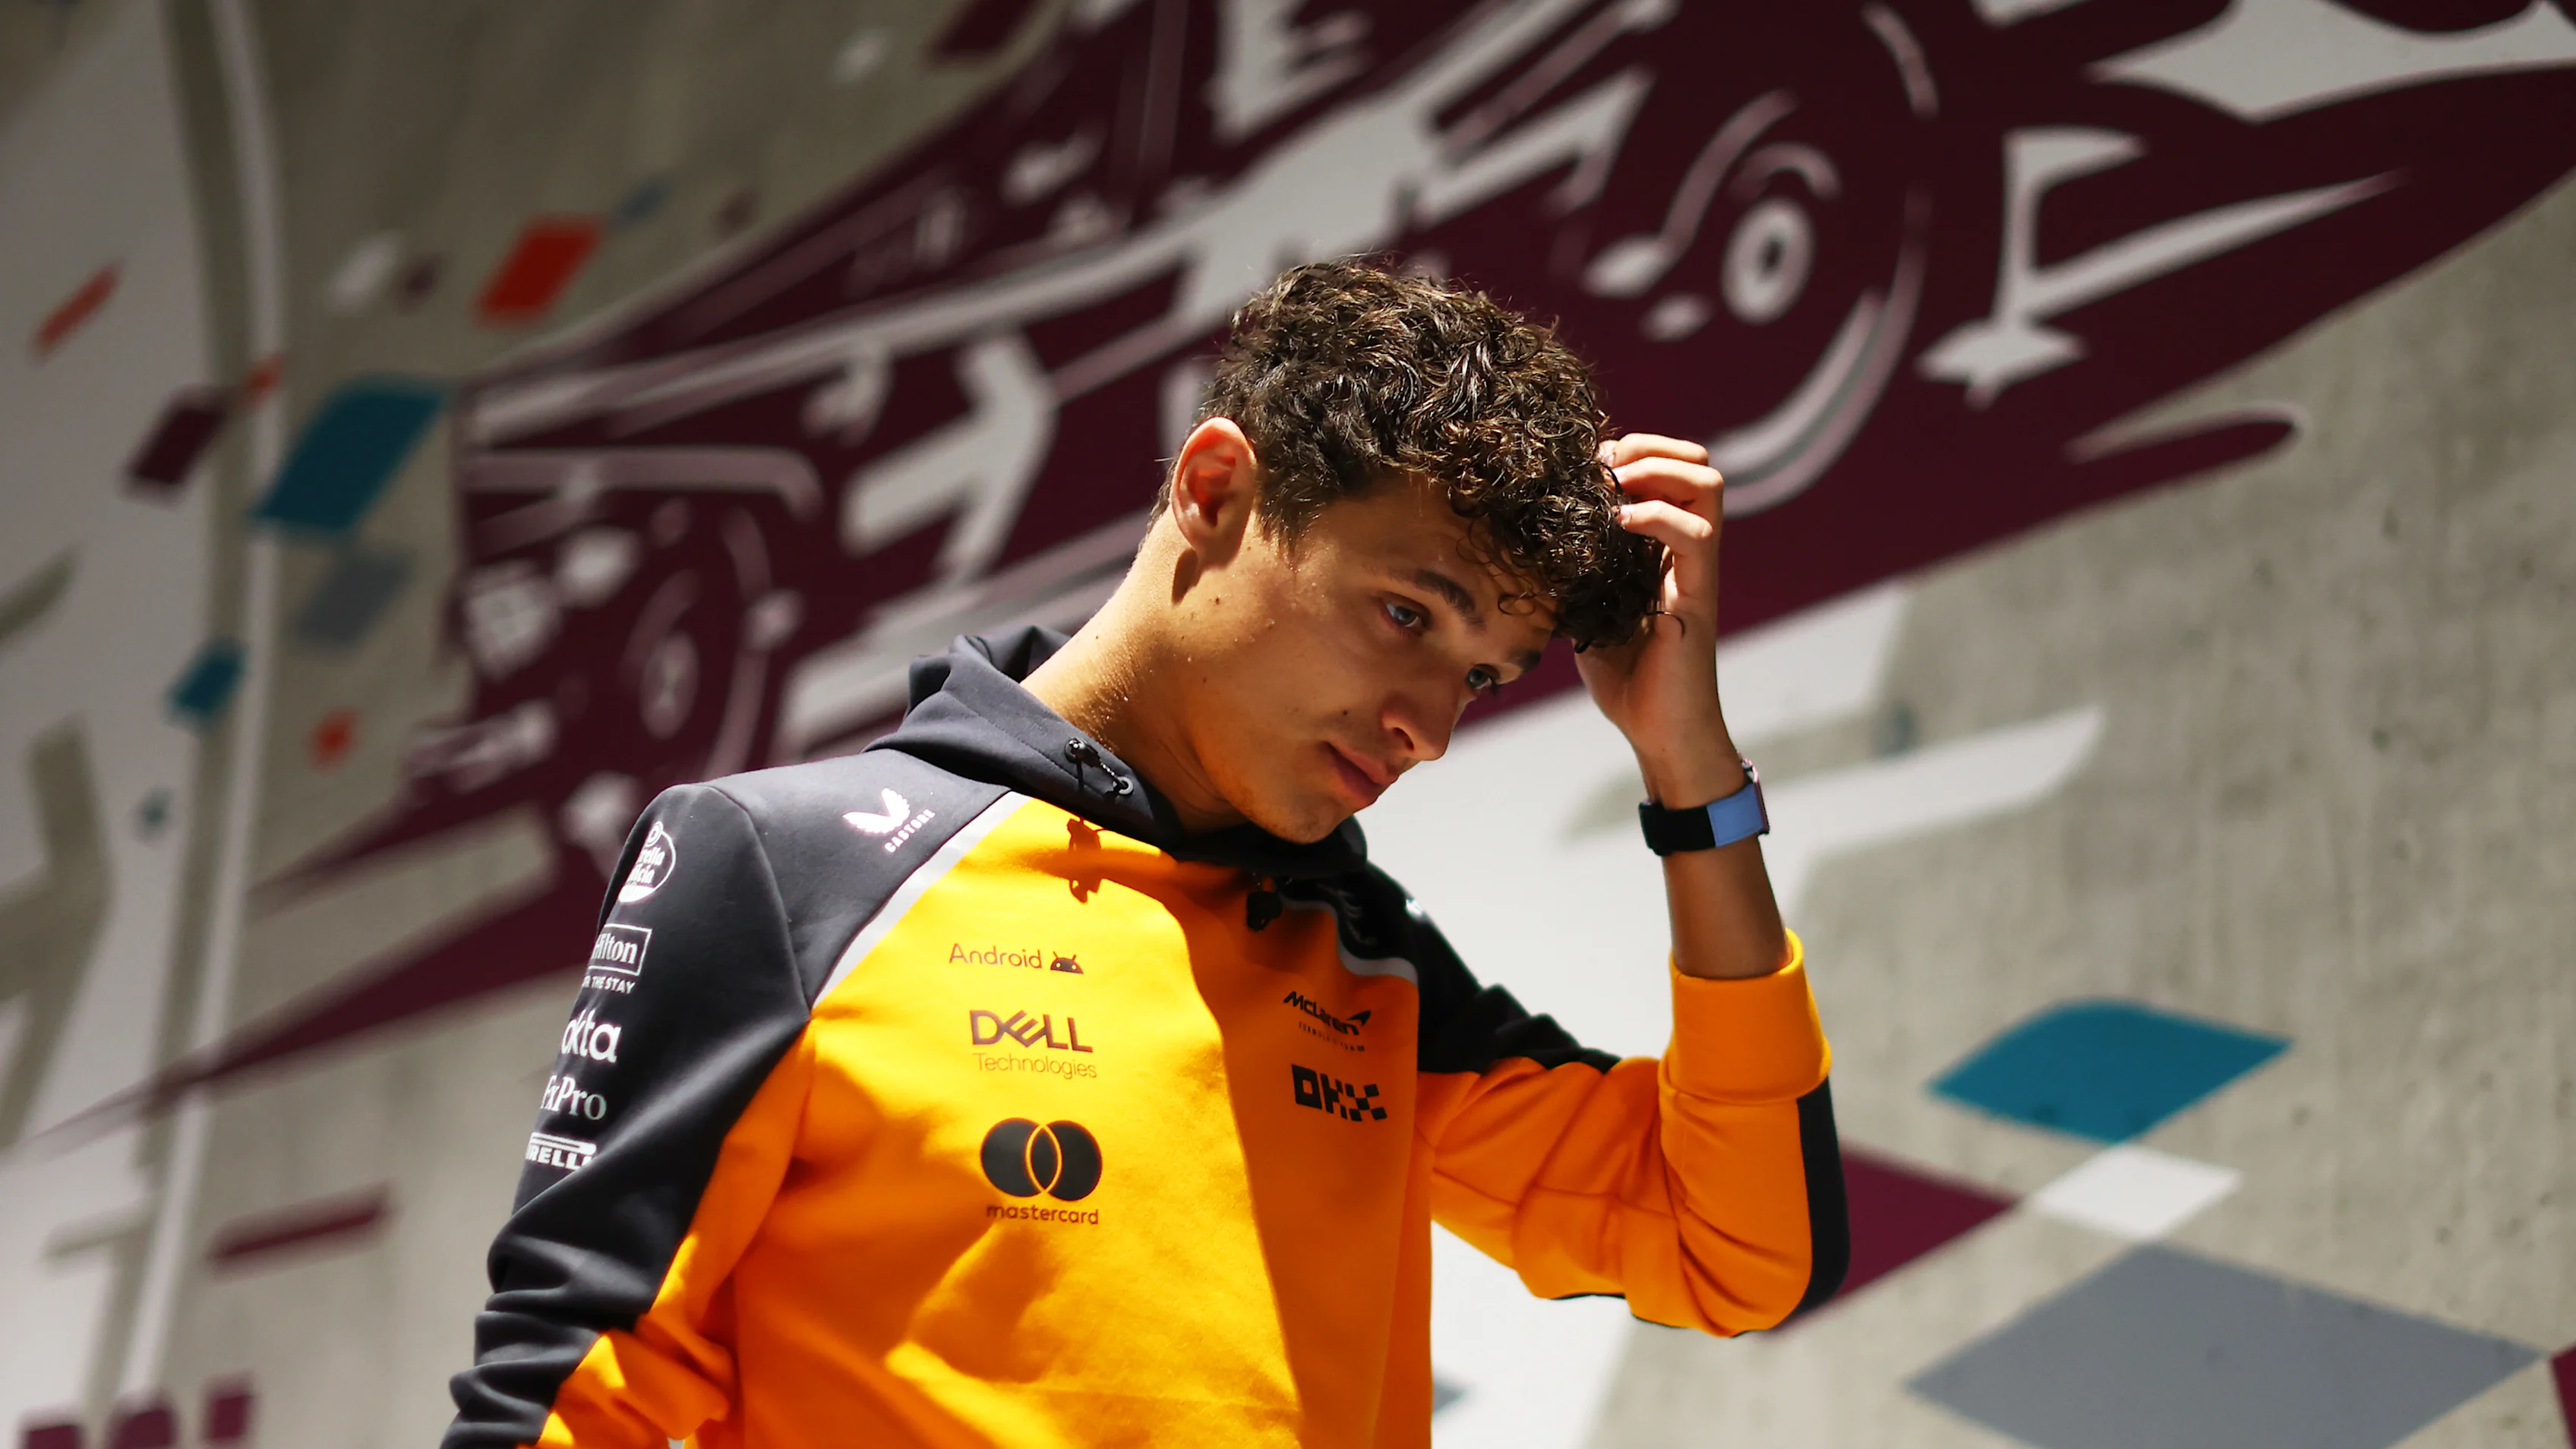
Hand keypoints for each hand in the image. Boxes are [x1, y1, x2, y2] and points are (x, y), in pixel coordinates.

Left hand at [1575, 433, 1740, 807]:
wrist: (1660, 731)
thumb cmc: (1627, 678)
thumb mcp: (1587, 611)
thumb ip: (1576, 574)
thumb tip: (1525, 547)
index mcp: (1665, 548)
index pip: (1670, 472)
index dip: (1633, 453)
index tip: (1588, 465)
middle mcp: (1688, 551)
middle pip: (1698, 464)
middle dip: (1650, 448)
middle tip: (1606, 466)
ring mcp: (1697, 571)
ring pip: (1707, 485)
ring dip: (1657, 470)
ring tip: (1616, 485)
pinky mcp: (1698, 596)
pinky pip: (1694, 535)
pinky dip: (1656, 515)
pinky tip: (1619, 523)